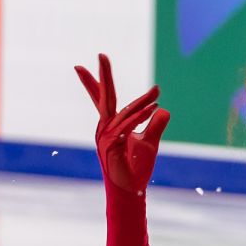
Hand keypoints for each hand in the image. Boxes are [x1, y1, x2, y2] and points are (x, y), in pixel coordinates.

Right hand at [75, 53, 170, 194]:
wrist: (130, 191)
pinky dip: (140, 117)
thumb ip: (156, 125)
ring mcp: (106, 137)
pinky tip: (153, 108)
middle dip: (104, 76)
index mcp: (111, 125)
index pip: (101, 99)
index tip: (82, 65)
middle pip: (104, 98)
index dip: (94, 83)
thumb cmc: (136, 167)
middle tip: (102, 54)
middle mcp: (105, 128)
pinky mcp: (111, 146)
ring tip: (157, 93)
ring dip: (141, 103)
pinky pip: (126, 127)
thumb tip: (163, 110)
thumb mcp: (150, 142)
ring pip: (123, 113)